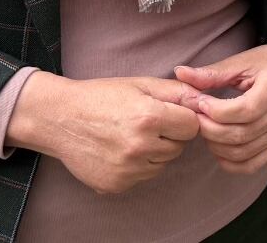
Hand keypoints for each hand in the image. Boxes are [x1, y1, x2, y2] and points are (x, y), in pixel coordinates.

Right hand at [5, 71, 200, 194]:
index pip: (192, 125)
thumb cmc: (102, 96)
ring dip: (155, 151)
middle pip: (179, 146)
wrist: (60, 118)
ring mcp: (128, 169)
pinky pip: (143, 176)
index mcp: (149, 117)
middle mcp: (140, 146)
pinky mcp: (117, 184)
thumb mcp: (140, 84)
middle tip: (146, 122)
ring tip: (131, 135)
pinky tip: (119, 149)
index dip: (182, 117)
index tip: (168, 113)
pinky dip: (137, 165)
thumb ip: (176, 92)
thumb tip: (206, 99)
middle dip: (170, 135)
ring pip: (163, 163)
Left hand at [175, 42, 266, 174]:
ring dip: (216, 145)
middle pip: (241, 134)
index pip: (245, 110)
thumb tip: (180, 73)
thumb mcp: (241, 61)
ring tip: (205, 129)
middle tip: (196, 118)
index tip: (200, 103)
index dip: (217, 111)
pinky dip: (230, 163)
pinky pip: (252, 165)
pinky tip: (217, 148)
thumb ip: (211, 72)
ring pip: (243, 151)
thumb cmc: (266, 64)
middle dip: (211, 129)